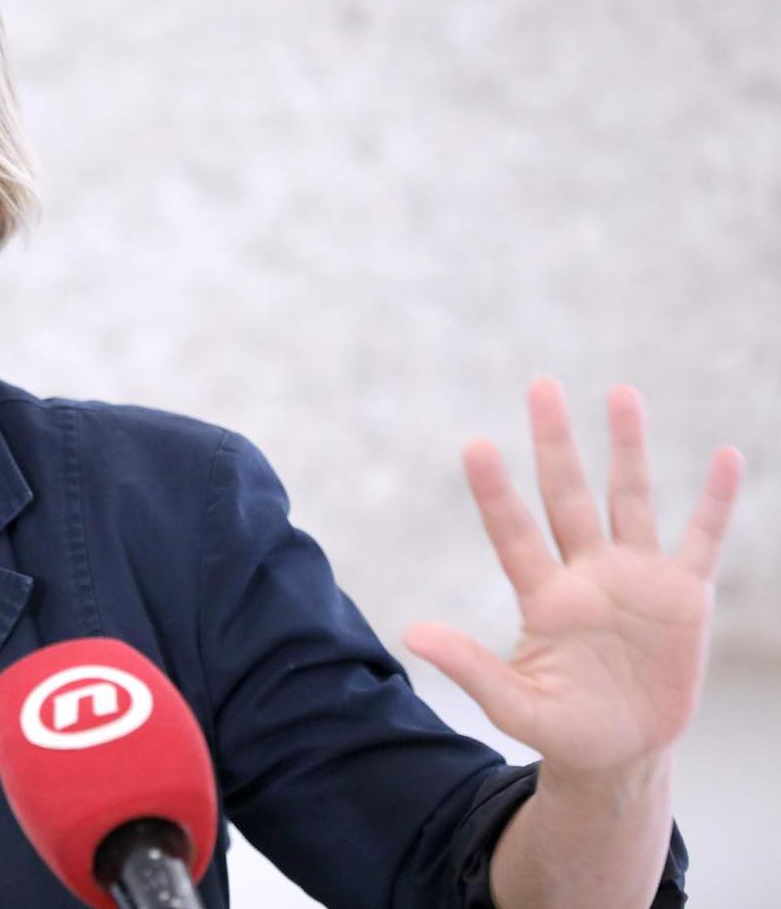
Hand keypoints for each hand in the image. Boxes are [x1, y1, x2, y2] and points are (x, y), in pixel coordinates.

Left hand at [403, 379, 743, 779]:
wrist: (621, 752)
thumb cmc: (562, 728)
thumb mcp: (515, 706)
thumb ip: (471, 669)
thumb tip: (412, 634)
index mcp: (543, 596)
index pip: (513, 532)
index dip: (495, 492)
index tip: (475, 444)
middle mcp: (586, 573)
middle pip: (568, 495)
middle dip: (555, 442)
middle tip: (540, 385)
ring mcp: (636, 578)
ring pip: (631, 499)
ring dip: (628, 448)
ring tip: (620, 393)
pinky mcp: (683, 595)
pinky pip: (703, 538)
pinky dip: (715, 500)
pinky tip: (726, 456)